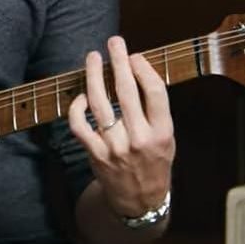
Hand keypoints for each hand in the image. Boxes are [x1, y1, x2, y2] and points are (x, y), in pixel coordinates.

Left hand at [67, 36, 174, 218]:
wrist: (139, 201)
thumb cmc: (154, 162)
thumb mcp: (167, 138)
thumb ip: (156, 111)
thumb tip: (138, 72)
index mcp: (162, 132)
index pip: (155, 93)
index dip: (144, 69)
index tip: (135, 56)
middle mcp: (139, 139)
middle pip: (126, 92)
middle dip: (119, 61)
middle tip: (114, 42)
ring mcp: (115, 147)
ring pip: (99, 103)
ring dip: (94, 76)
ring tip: (94, 58)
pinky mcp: (95, 154)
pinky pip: (79, 124)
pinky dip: (76, 107)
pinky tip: (81, 95)